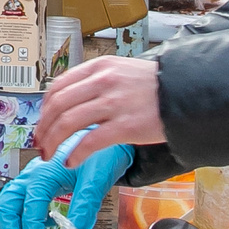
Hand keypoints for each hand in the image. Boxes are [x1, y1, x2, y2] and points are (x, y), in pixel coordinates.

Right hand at [0, 138, 135, 228]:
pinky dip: (23, 219)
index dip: (31, 227)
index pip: (30, 203)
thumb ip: (85, 206)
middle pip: (7, 202)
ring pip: (9, 202)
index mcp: (46, 171)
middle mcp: (33, 174)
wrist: (105, 137)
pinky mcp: (37, 183)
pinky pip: (20, 202)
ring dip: (13, 226)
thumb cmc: (101, 154)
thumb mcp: (97, 180)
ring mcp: (32, 178)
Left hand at [37, 55, 166, 163]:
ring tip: (50, 154)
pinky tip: (71, 162)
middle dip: (43, 128)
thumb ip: (97, 81)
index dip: (44, 108)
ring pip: (68, 123)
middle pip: (58, 105)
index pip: (59, 86)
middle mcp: (103, 82)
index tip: (42, 121)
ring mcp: (113, 104)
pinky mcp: (125, 126)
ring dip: (53, 142)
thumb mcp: (122, 71)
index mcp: (100, 67)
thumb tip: (72, 101)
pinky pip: (89, 142)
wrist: (187, 93)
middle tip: (40, 142)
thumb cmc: (156, 86)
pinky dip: (75, 154)